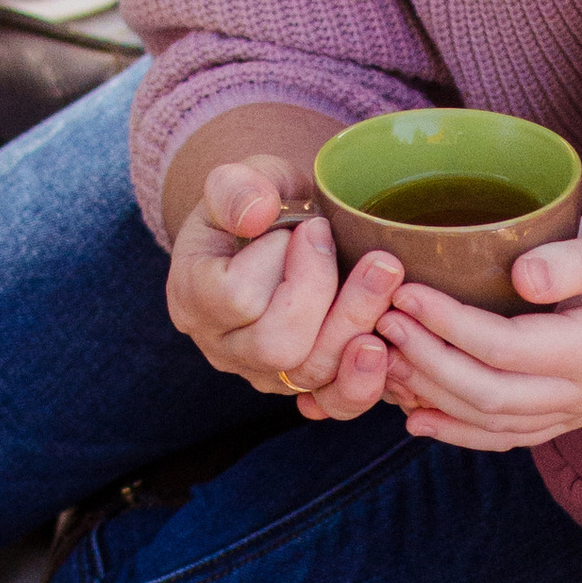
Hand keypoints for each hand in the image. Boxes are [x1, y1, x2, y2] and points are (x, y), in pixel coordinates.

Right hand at [166, 157, 403, 418]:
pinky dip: (365, 380)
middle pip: (277, 347)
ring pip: (310, 375)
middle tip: (368, 253)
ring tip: (388, 278)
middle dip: (330, 296)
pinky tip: (387, 344)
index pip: (236, 298)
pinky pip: (334, 404)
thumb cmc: (260, 204)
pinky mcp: (303, 387)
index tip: (313, 226)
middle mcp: (222, 345)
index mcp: (193, 294)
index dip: (282, 262)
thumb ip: (238, 187)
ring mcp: (262, 373)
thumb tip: (258, 212)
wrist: (279, 233)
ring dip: (357, 325)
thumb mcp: (241, 178)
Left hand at [377, 218, 581, 450]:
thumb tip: (518, 272)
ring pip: (490, 423)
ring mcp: (579, 411)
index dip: (446, 324)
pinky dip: (458, 431)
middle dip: (424, 360)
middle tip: (379, 318)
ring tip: (382, 359)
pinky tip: (415, 418)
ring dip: (430, 396)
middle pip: (485, 394)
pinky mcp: (574, 413)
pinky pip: (508, 435)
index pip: (504, 347)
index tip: (405, 289)